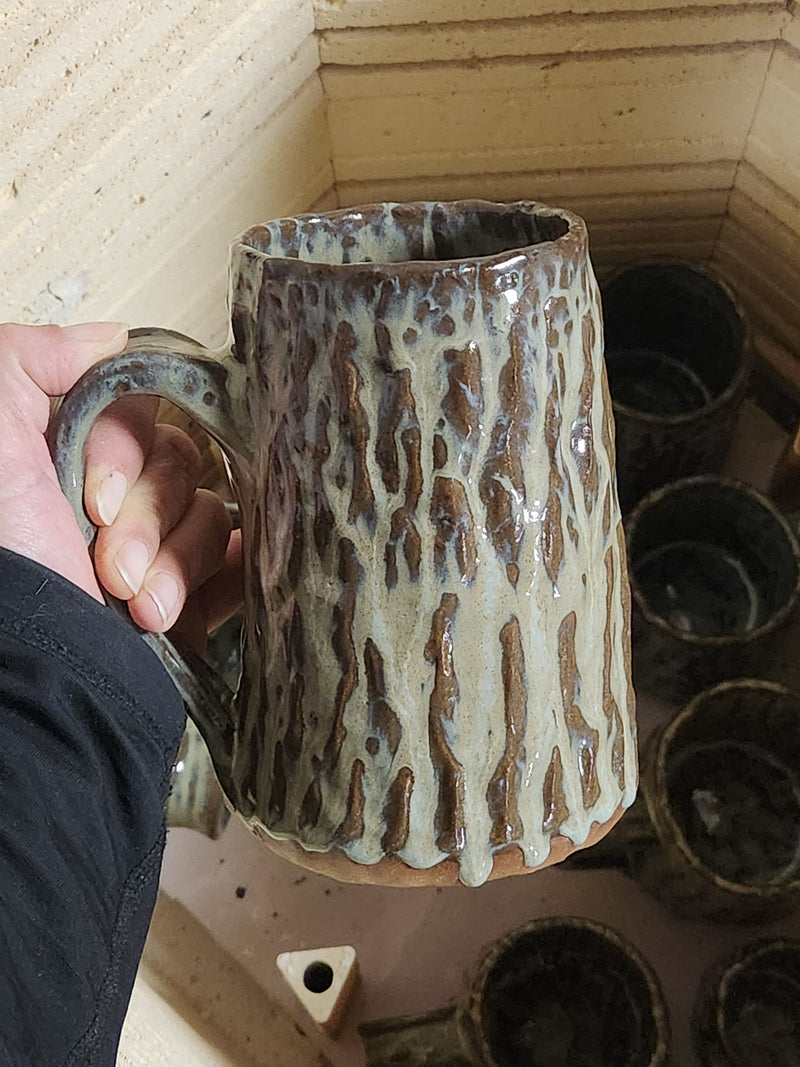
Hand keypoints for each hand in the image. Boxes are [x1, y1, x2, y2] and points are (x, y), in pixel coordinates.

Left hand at [0, 322, 241, 638]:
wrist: (33, 683)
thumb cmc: (1, 567)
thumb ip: (27, 358)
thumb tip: (111, 334)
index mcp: (64, 458)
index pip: (139, 418)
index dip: (125, 455)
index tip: (93, 502)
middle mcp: (110, 500)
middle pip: (180, 465)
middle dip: (149, 519)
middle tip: (108, 566)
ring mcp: (153, 551)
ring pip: (209, 516)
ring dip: (174, 564)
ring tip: (135, 607)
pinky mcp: (188, 598)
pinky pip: (235, 562)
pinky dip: (225, 576)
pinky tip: (192, 600)